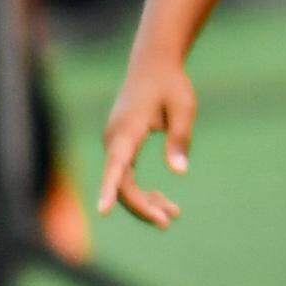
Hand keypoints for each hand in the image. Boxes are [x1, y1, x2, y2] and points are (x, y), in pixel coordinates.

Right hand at [97, 54, 199, 226]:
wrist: (153, 64)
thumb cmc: (171, 84)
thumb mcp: (184, 108)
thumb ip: (180, 139)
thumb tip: (179, 172)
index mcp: (127, 130)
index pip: (116, 166)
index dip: (108, 190)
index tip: (102, 212)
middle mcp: (114, 138)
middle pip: (120, 183)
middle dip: (141, 206)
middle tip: (168, 221)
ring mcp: (115, 143)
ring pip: (123, 183)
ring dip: (144, 201)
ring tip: (173, 215)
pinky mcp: (121, 145)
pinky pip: (125, 175)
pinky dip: (142, 191)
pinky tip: (163, 201)